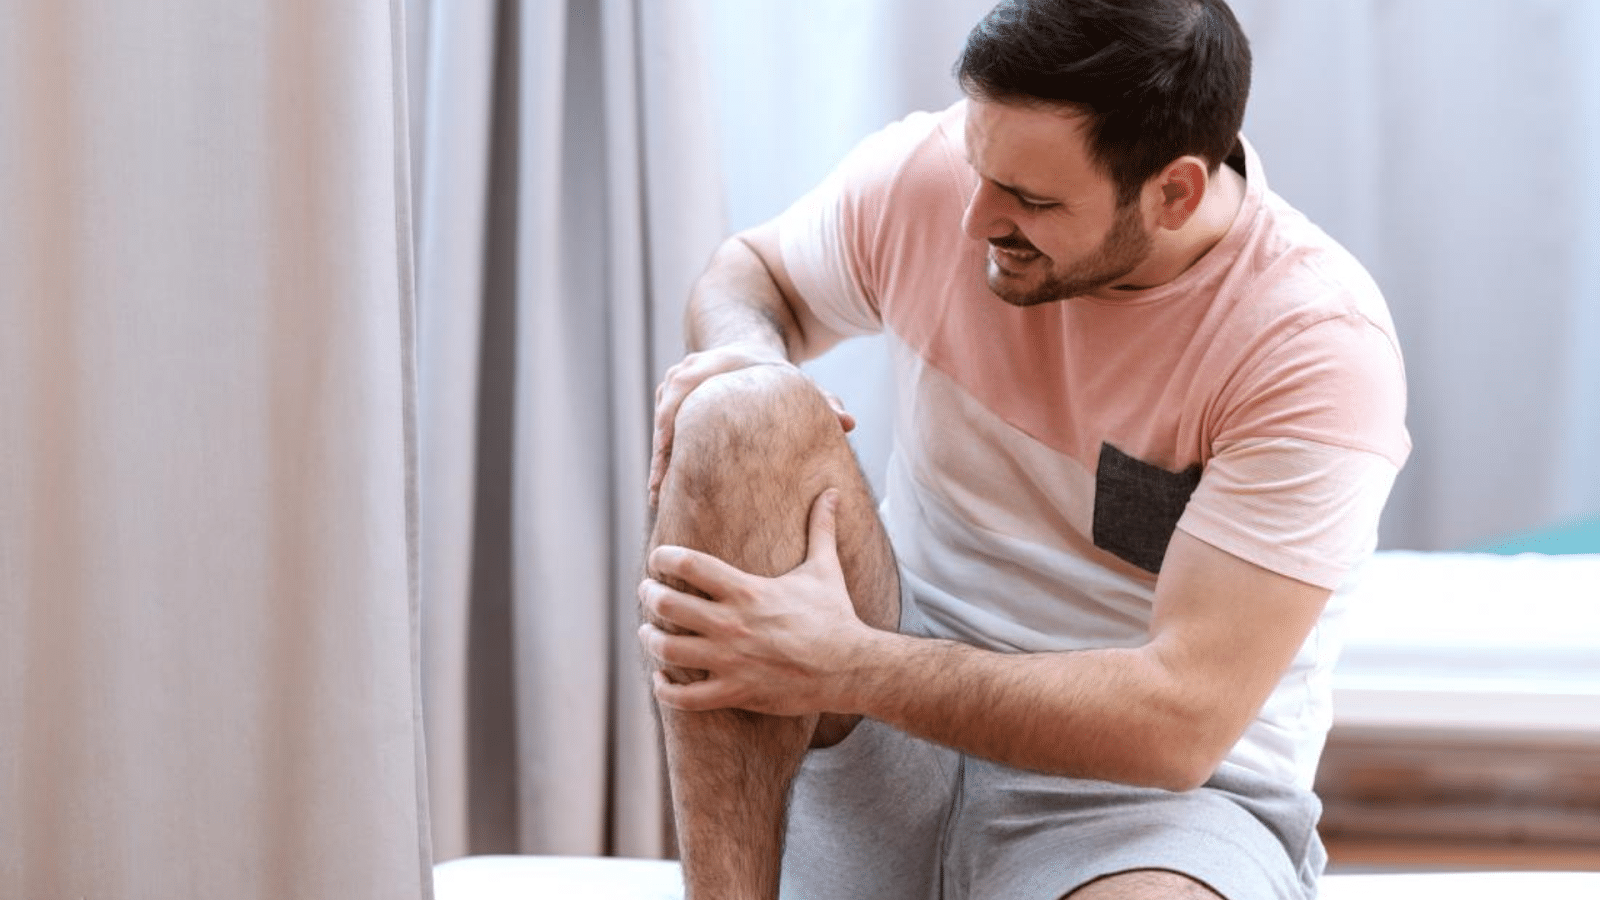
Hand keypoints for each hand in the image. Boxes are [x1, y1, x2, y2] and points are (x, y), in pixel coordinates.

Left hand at [638, 489, 868, 715]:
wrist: (850, 668)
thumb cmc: (835, 617)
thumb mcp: (825, 569)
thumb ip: (821, 528)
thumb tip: (833, 493)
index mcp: (747, 590)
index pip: (689, 564)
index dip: (663, 557)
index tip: (658, 560)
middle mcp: (732, 624)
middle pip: (667, 604)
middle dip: (649, 595)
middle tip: (647, 592)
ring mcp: (731, 661)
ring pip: (668, 650)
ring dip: (650, 640)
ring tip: (648, 632)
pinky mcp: (735, 692)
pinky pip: (685, 698)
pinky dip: (665, 689)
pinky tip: (662, 678)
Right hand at [649, 344, 855, 506]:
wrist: (745, 346)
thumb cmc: (771, 371)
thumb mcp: (796, 382)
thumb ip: (822, 400)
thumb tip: (850, 423)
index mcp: (706, 368)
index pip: (684, 404)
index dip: (679, 439)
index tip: (679, 470)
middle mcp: (681, 375)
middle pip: (665, 422)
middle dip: (663, 461)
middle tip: (663, 498)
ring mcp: (669, 386)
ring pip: (660, 430)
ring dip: (660, 464)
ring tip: (662, 501)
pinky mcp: (666, 400)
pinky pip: (661, 432)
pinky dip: (664, 458)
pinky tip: (666, 491)